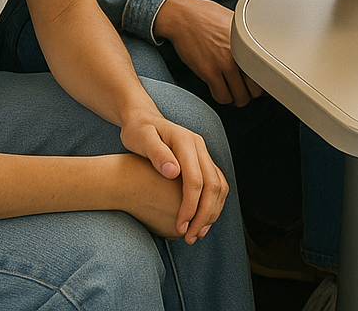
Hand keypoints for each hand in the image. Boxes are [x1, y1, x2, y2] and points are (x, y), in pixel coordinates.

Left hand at [119, 114, 229, 242]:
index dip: (190, 206)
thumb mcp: (141, 139)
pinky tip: (199, 218)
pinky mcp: (202, 160)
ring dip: (212, 211)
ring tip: (197, 233)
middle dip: (204, 214)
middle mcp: (199, 147)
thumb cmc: (138, 131)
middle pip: (213, 185)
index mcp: (185, 142)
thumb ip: (157, 154)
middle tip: (191, 238)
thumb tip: (174, 172)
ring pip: (219, 185)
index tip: (180, 228)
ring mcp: (203, 152)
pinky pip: (216, 183)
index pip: (195, 180)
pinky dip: (212, 203)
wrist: (143, 118)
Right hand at [153, 0, 261, 105]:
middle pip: (255, 88)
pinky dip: (223, 98)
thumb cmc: (205, 15)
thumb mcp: (233, 20)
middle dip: (251, 92)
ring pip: (240, 97)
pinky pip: (222, 96)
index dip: (262, 79)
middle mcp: (238, 54)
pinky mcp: (208, 72)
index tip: (258, 81)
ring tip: (234, 93)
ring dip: (237, 98)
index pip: (265, 70)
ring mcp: (224, 64)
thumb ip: (245, 36)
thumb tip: (253, 46)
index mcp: (247, 41)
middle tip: (246, 89)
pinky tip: (221, 90)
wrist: (182, 16)